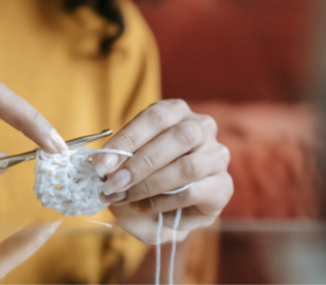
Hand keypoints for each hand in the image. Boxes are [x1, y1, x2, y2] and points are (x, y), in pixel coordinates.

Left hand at [94, 99, 232, 243]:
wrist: (165, 212)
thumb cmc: (143, 182)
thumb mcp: (125, 168)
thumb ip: (117, 166)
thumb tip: (103, 167)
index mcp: (176, 112)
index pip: (155, 116)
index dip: (127, 139)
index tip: (102, 164)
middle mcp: (202, 127)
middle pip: (179, 137)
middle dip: (140, 163)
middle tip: (113, 184)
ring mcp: (217, 156)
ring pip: (188, 167)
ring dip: (150, 185)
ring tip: (125, 198)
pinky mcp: (223, 186)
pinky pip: (193, 193)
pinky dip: (163, 202)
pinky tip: (143, 207)